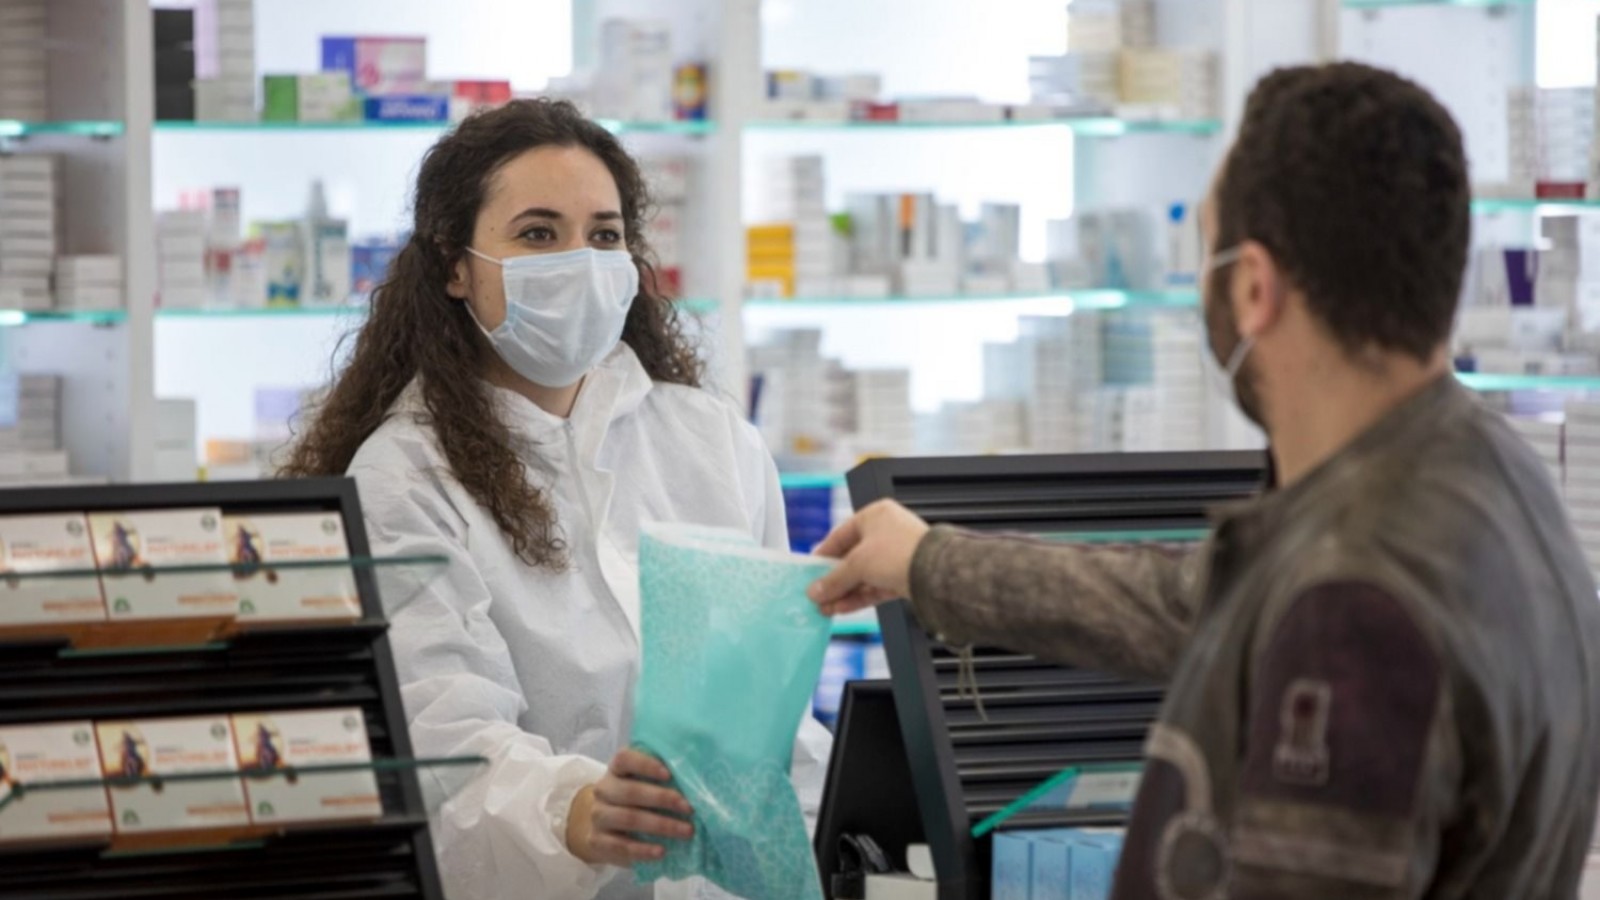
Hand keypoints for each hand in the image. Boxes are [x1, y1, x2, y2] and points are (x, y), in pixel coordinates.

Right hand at [567, 749, 693, 866]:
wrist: (606, 826)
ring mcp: (599, 815)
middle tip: (690, 808)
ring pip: (628, 818)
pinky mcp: (597, 841)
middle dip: (663, 799)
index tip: (669, 774)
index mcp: (616, 769)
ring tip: (686, 831)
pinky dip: (643, 850)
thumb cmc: (637, 798)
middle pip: (630, 791)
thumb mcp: (646, 782)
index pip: (625, 759)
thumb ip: (665, 776)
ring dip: (660, 825)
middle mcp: (604, 789)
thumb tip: (698, 777)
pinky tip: (662, 851)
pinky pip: (620, 846)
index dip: (646, 765)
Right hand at [807, 500, 930, 615]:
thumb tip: (815, 591)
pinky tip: (840, 608)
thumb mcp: (858, 563)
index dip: (824, 554)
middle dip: (834, 579)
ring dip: (843, 592)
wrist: (935, 574)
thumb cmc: (900, 552)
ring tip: (824, 607)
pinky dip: (858, 598)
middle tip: (817, 593)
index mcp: (876, 515)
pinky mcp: (903, 577)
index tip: (811, 570)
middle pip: (852, 558)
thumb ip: (834, 579)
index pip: (842, 535)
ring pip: (863, 576)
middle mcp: (887, 533)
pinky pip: (874, 587)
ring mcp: (896, 556)